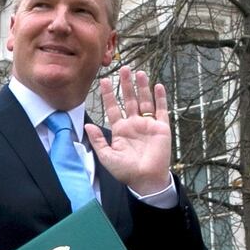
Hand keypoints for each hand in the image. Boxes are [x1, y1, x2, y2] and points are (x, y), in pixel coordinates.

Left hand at [86, 66, 172, 195]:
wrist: (146, 180)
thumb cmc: (126, 172)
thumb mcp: (107, 157)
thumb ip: (98, 140)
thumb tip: (87, 126)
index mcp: (120, 130)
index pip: (113, 107)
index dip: (109, 94)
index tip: (104, 81)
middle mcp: (134, 124)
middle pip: (129, 99)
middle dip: (126, 85)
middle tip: (124, 69)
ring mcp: (148, 125)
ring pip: (145, 101)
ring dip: (142, 87)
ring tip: (139, 72)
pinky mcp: (161, 128)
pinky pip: (161, 110)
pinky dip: (160, 98)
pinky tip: (157, 85)